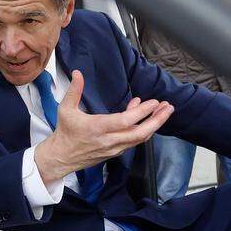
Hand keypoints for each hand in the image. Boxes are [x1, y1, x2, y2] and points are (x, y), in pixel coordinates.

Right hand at [34, 70, 173, 183]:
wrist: (61, 157)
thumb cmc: (65, 132)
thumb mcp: (66, 109)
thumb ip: (74, 90)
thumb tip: (78, 72)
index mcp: (98, 128)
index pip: (126, 121)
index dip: (142, 112)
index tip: (154, 102)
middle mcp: (109, 140)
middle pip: (140, 133)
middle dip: (157, 120)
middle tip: (168, 107)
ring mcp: (114, 148)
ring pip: (140, 138)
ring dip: (154, 125)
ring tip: (163, 111)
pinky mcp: (115, 152)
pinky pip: (133, 140)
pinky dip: (142, 129)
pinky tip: (145, 118)